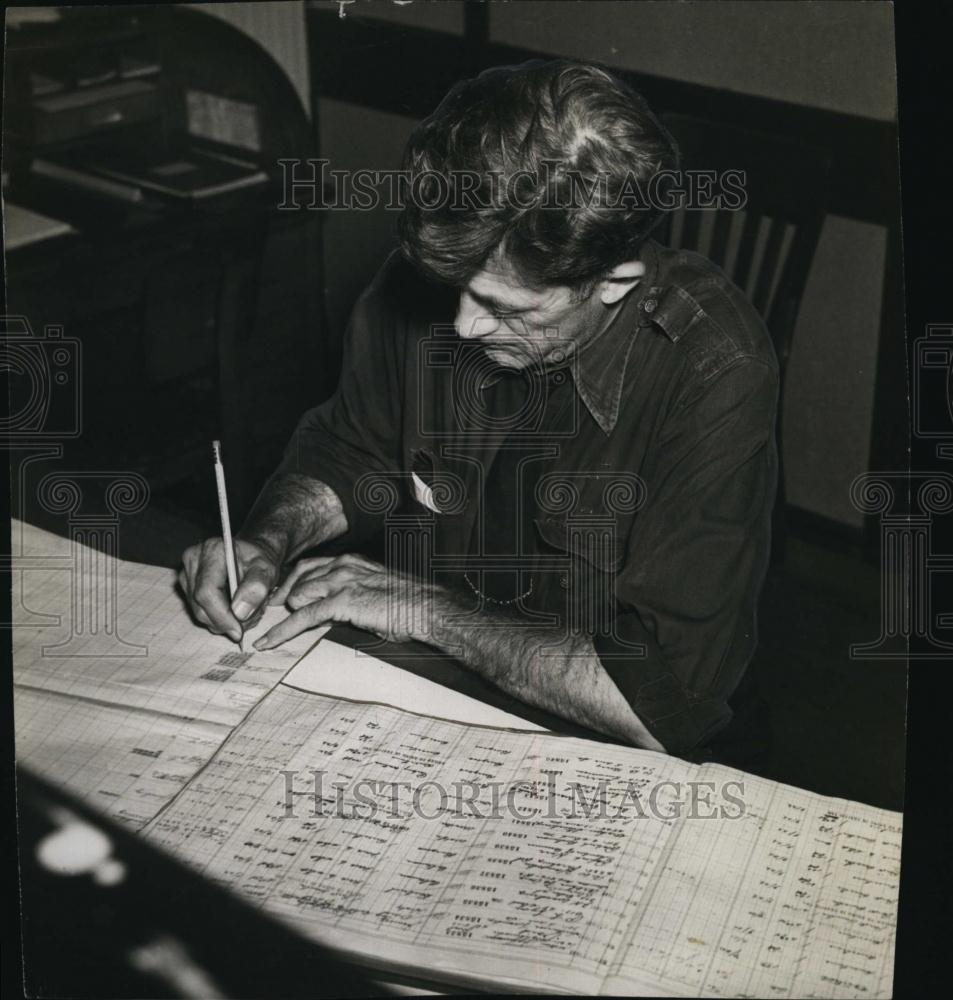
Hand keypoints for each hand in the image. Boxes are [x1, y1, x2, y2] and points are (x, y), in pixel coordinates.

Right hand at [179, 537, 280, 641]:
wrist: (250, 555)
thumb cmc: (258, 560)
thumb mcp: (266, 570)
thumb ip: (256, 588)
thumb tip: (239, 613)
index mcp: (212, 551)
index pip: (207, 592)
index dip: (222, 616)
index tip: (239, 631)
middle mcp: (193, 560)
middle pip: (200, 605)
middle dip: (225, 622)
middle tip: (249, 621)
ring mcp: (186, 574)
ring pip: (199, 612)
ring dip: (223, 621)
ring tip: (247, 612)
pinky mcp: (186, 586)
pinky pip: (199, 611)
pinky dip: (218, 618)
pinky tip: (235, 609)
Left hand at [254, 553, 437, 649]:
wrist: (426, 608)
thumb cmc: (408, 605)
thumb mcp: (374, 593)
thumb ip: (350, 596)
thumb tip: (333, 611)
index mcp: (351, 562)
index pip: (309, 567)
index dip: (291, 582)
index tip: (279, 598)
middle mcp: (342, 567)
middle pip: (297, 577)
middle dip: (280, 597)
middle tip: (267, 615)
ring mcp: (340, 582)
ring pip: (296, 596)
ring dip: (283, 615)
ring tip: (269, 632)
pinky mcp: (340, 602)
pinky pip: (303, 616)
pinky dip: (283, 631)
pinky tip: (269, 641)